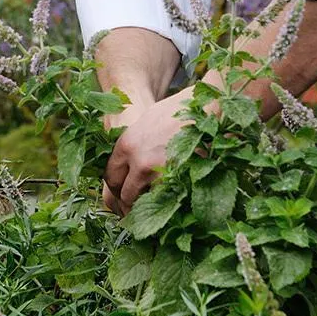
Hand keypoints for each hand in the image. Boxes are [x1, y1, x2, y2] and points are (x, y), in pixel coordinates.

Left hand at [102, 88, 192, 215]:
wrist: (205, 106)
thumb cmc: (179, 110)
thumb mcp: (146, 121)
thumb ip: (133, 145)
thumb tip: (128, 163)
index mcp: (127, 144)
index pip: (111, 177)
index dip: (116, 188)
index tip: (123, 192)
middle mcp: (138, 160)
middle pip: (124, 194)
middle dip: (129, 202)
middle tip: (136, 206)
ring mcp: (159, 172)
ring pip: (144, 202)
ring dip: (147, 206)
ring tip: (152, 210)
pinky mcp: (180, 179)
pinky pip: (166, 200)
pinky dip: (166, 204)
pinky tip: (169, 203)